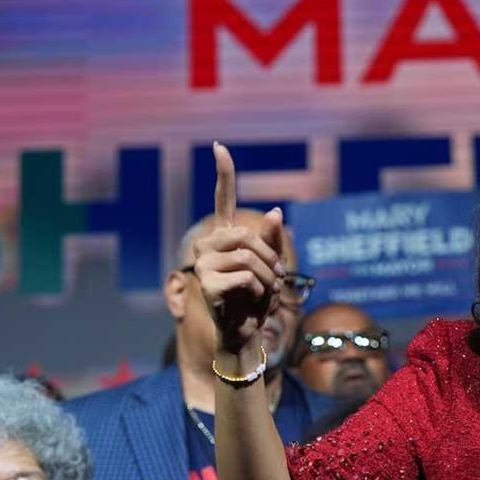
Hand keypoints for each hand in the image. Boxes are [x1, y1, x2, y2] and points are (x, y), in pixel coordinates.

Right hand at [192, 143, 286, 353]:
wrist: (244, 333)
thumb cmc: (256, 300)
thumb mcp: (271, 268)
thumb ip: (272, 242)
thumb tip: (275, 211)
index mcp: (226, 237)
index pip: (223, 200)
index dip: (224, 174)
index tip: (220, 147)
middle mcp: (209, 245)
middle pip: (247, 235)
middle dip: (270, 258)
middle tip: (275, 279)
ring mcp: (203, 263)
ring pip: (248, 255)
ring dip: (268, 277)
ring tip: (263, 292)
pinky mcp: (205, 282)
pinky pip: (246, 276)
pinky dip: (258, 290)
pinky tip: (249, 300)